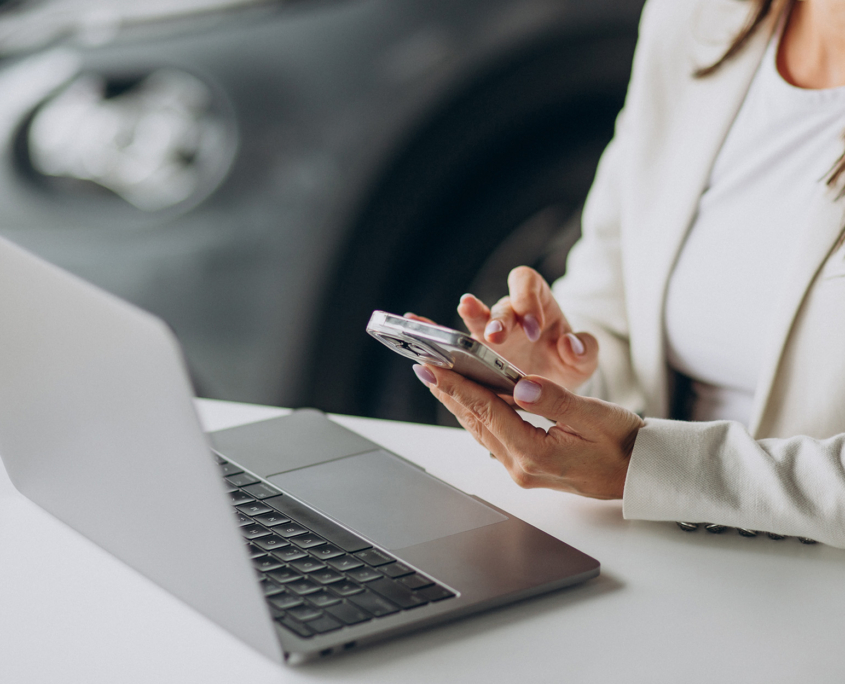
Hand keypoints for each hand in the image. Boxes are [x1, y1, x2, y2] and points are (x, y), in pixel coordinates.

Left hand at [413, 364, 643, 498]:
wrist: (641, 475)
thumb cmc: (625, 445)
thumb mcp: (595, 417)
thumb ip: (555, 400)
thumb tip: (521, 386)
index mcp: (534, 453)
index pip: (487, 411)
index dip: (458, 386)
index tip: (434, 366)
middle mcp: (521, 466)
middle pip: (475, 422)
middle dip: (448, 392)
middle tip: (424, 366)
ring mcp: (522, 469)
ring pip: (481, 430)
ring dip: (459, 403)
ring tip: (437, 378)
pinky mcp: (528, 466)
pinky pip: (493, 436)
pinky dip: (478, 414)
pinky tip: (469, 399)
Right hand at [458, 266, 597, 389]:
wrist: (553, 384)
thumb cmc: (567, 362)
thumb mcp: (585, 360)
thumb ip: (586, 350)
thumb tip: (569, 345)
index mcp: (538, 303)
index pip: (527, 283)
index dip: (527, 300)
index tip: (534, 330)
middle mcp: (512, 312)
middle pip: (502, 305)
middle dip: (500, 320)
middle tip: (498, 337)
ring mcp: (491, 331)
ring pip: (478, 320)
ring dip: (474, 324)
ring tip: (472, 332)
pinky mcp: (478, 352)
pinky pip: (460, 339)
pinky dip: (444, 333)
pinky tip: (423, 327)